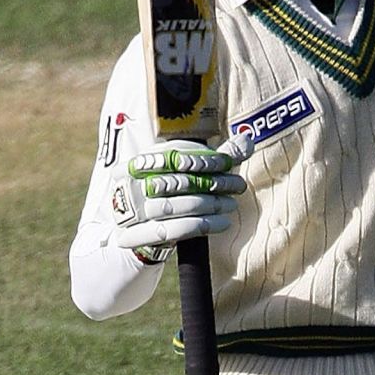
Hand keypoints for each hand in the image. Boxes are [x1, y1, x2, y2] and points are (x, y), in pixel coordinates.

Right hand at [109, 134, 254, 260]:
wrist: (135, 231)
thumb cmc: (165, 196)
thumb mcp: (180, 173)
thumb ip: (211, 157)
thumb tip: (246, 139)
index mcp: (136, 163)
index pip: (173, 155)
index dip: (203, 159)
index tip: (229, 163)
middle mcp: (129, 185)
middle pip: (178, 180)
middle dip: (213, 182)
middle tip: (237, 185)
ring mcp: (130, 212)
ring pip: (179, 205)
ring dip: (211, 204)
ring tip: (231, 204)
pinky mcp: (137, 236)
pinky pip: (177, 230)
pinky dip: (203, 225)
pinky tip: (222, 223)